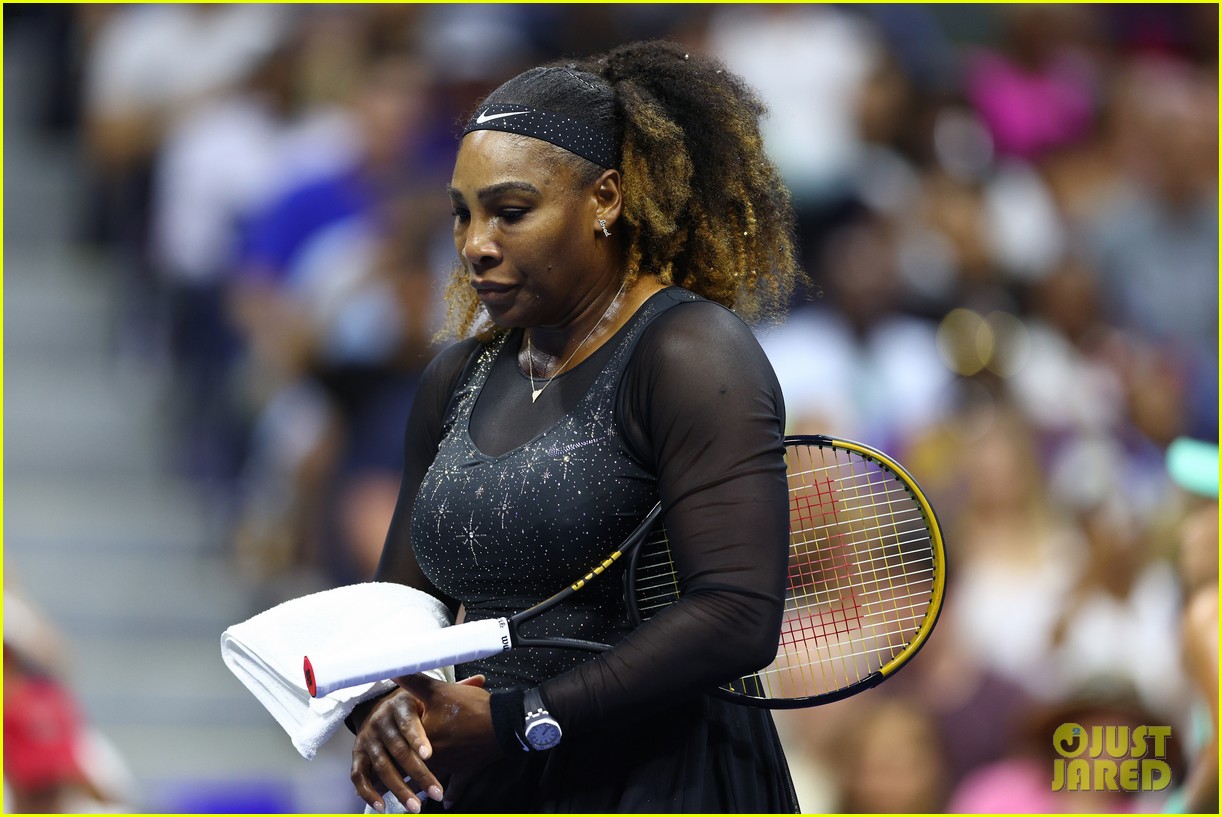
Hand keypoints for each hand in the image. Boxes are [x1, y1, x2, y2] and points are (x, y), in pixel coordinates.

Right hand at [350, 674, 486, 813]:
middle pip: (398, 750)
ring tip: (416, 806)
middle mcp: (381, 721)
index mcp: (400, 705)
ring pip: (382, 767)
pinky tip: (383, 806)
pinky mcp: (357, 754)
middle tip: (435, 792)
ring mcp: (368, 739)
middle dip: (418, 774)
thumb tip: (481, 679)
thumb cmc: (414, 706)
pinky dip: (369, 792)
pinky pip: (359, 775)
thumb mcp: (429, 695)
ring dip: (399, 789)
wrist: (381, 709)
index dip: (418, 738)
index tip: (430, 754)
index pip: (408, 723)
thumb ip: (453, 691)